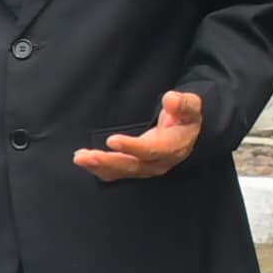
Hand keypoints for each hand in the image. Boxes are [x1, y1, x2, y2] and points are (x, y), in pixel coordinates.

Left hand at [78, 89, 205, 181]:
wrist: (189, 134)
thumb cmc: (187, 119)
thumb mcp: (191, 107)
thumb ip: (183, 104)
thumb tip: (170, 99)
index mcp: (172, 148)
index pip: (150, 150)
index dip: (131, 147)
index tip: (112, 140)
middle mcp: (158, 162)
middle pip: (131, 165)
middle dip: (108, 161)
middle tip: (86, 156)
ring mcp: (146, 168)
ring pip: (122, 171)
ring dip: (100, 166)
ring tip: (80, 157)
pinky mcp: (136, 168)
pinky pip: (117, 173)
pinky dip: (100, 169)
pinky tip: (86, 162)